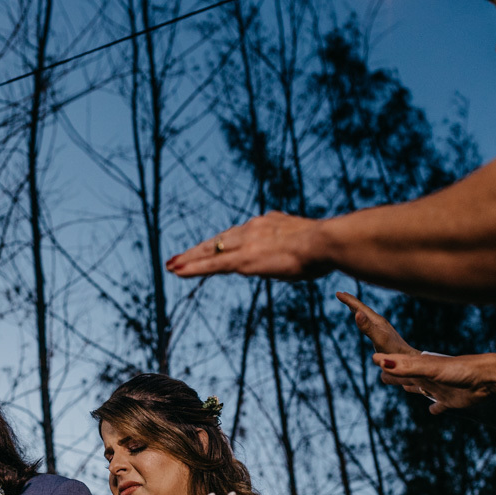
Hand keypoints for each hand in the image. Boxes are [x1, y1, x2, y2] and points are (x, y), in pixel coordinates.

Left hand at [165, 211, 328, 280]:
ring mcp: (245, 243)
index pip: (238, 235)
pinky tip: (177, 270)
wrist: (324, 242)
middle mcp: (252, 229)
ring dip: (189, 259)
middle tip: (178, 257)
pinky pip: (211, 264)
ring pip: (210, 251)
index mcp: (268, 224)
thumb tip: (295, 253)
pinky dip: (192, 267)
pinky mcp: (242, 259)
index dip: (222, 242)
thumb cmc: (325, 247)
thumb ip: (293, 246)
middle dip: (197, 250)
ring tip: (171, 265)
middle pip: (218, 241)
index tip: (212, 247)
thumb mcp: (306, 243)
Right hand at [335, 292, 416, 355]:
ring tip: (349, 304)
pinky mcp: (382, 334)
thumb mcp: (379, 339)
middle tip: (340, 294)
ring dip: (357, 308)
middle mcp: (379, 322)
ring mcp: (381, 328)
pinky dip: (362, 317)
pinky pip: (368, 322)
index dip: (349, 300)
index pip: (360, 307)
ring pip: (366, 314)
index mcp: (377, 320)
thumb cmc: (394, 351)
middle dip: (351, 301)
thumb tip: (356, 313)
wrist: (409, 358)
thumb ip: (367, 327)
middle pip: (363, 308)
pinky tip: (362, 321)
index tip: (337, 293)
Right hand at [373, 352, 493, 414]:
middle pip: (406, 377)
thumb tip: (380, 362)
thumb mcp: (429, 368)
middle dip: (395, 376)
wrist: (487, 378)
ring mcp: (438, 389)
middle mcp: (427, 377)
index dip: (386, 363)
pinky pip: (439, 405)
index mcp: (420, 368)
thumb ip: (406, 367)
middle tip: (383, 376)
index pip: (398, 365)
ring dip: (412, 388)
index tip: (374, 358)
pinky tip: (432, 410)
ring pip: (420, 388)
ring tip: (405, 388)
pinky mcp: (450, 400)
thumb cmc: (459, 370)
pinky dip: (435, 407)